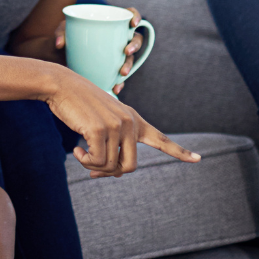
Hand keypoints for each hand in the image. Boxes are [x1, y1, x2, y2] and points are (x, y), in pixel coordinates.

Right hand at [45, 67, 198, 177]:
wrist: (60, 85)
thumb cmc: (78, 105)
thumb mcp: (101, 123)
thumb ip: (114, 145)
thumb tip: (117, 173)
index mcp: (133, 118)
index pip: (160, 138)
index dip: (179, 151)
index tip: (198, 159)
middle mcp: (129, 122)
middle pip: (130, 166)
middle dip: (110, 172)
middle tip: (93, 170)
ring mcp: (116, 125)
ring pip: (111, 166)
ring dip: (93, 166)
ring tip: (80, 153)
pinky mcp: (100, 130)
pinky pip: (96, 161)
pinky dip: (84, 161)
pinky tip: (76, 149)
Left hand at [50, 9, 142, 94]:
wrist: (58, 54)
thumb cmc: (66, 36)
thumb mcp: (63, 30)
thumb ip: (61, 32)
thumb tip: (60, 43)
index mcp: (109, 23)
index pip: (128, 15)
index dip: (134, 16)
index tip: (133, 23)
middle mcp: (117, 38)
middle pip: (135, 38)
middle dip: (134, 45)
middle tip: (126, 51)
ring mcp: (117, 54)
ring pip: (130, 59)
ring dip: (128, 65)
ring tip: (122, 73)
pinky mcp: (112, 69)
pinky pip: (120, 77)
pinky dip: (119, 83)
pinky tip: (115, 88)